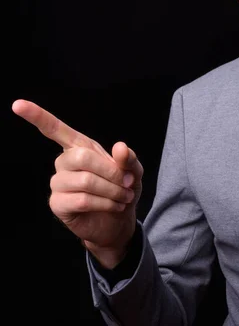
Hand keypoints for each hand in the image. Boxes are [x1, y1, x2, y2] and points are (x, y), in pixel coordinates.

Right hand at [12, 99, 143, 266]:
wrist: (119, 221)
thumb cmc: (123, 190)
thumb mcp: (133, 172)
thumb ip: (129, 159)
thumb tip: (120, 147)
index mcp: (79, 146)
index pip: (54, 129)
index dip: (36, 116)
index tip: (17, 104)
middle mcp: (64, 161)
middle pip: (82, 157)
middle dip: (111, 171)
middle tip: (127, 183)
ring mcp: (58, 182)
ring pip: (85, 181)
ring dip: (112, 191)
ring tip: (123, 197)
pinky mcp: (57, 203)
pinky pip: (82, 200)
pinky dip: (104, 204)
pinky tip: (113, 206)